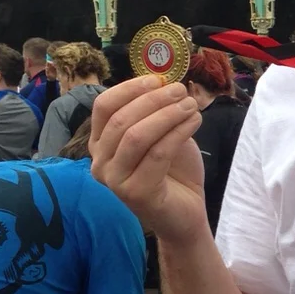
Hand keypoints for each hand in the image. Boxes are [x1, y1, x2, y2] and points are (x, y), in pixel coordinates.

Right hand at [90, 78, 205, 243]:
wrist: (185, 213)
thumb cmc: (172, 172)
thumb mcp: (163, 134)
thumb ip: (156, 112)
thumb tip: (164, 82)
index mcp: (100, 143)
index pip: (104, 107)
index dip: (129, 88)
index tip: (158, 79)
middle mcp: (99, 162)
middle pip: (121, 119)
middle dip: (153, 100)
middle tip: (181, 91)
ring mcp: (114, 180)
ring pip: (137, 136)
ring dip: (167, 115)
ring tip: (191, 106)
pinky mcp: (135, 193)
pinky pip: (157, 154)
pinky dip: (178, 132)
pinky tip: (195, 122)